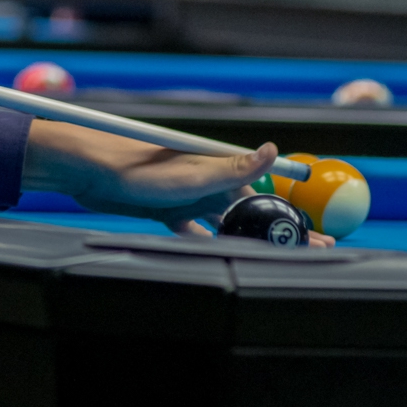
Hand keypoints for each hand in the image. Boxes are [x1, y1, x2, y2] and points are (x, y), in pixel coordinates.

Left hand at [21, 122, 335, 243]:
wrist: (88, 171)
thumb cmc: (138, 168)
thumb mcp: (190, 173)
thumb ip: (233, 167)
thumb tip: (273, 149)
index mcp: (217, 167)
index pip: (265, 193)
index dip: (291, 214)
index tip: (318, 232)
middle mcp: (206, 180)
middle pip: (248, 211)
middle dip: (276, 231)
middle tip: (307, 250)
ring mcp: (186, 196)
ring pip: (223, 223)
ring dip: (245, 238)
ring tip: (269, 257)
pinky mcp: (165, 210)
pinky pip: (191, 230)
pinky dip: (205, 241)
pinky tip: (219, 254)